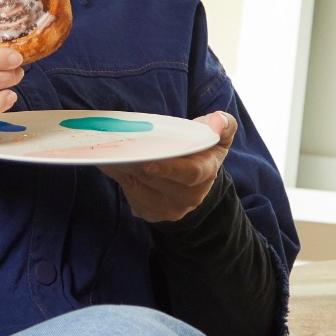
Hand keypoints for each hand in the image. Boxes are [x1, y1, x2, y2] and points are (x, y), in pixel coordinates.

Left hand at [98, 111, 235, 223]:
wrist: (194, 177)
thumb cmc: (202, 148)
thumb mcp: (217, 135)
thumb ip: (224, 124)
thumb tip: (217, 121)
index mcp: (207, 172)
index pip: (190, 174)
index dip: (169, 169)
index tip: (149, 162)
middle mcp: (191, 195)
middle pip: (158, 181)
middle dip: (137, 166)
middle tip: (118, 150)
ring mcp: (172, 208)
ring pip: (141, 192)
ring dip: (125, 174)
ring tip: (111, 156)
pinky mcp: (154, 214)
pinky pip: (133, 200)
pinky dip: (122, 183)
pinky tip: (114, 167)